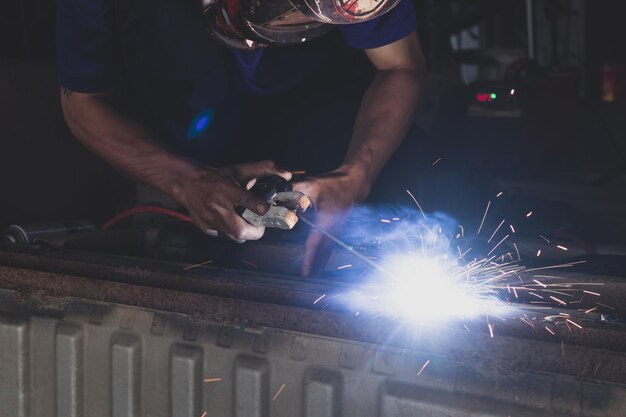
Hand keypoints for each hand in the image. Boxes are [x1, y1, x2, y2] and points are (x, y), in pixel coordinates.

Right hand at [170, 160, 290, 241]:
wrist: (188, 184)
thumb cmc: (218, 177)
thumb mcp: (240, 170)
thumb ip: (264, 170)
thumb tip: (287, 174)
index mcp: (227, 190)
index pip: (245, 200)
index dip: (258, 207)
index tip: (266, 209)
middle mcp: (218, 207)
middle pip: (241, 231)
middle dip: (256, 230)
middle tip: (260, 223)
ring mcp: (211, 220)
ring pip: (235, 237)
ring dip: (245, 232)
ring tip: (246, 221)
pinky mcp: (206, 228)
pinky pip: (224, 236)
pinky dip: (231, 232)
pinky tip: (231, 221)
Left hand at [293, 168, 368, 275]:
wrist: (353, 182)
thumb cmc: (333, 183)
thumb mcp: (311, 184)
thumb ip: (293, 191)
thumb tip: (275, 197)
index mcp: (326, 220)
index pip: (314, 243)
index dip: (309, 259)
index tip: (306, 273)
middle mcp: (333, 228)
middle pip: (322, 252)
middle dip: (314, 266)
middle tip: (307, 281)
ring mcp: (337, 229)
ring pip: (327, 250)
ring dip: (320, 262)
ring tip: (313, 276)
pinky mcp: (338, 227)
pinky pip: (330, 244)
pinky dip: (324, 254)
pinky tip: (321, 261)